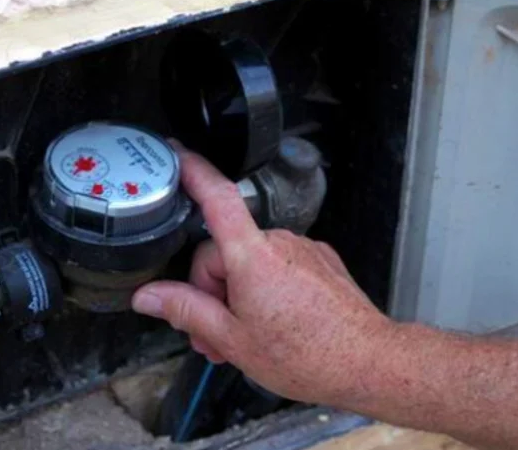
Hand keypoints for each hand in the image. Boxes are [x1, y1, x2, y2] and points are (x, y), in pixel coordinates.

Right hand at [131, 143, 394, 404]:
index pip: (217, 197)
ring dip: (237, 296)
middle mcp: (280, 243)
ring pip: (250, 263)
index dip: (193, 172)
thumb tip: (150, 297)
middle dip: (211, 292)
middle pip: (223, 252)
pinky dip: (265, 291)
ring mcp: (303, 250)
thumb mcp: (231, 339)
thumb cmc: (308, 355)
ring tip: (244, 338)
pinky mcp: (319, 262)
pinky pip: (277, 267)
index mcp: (253, 256)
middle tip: (212, 334)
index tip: (176, 154)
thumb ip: (185, 311)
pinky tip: (272, 325)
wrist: (367, 363)